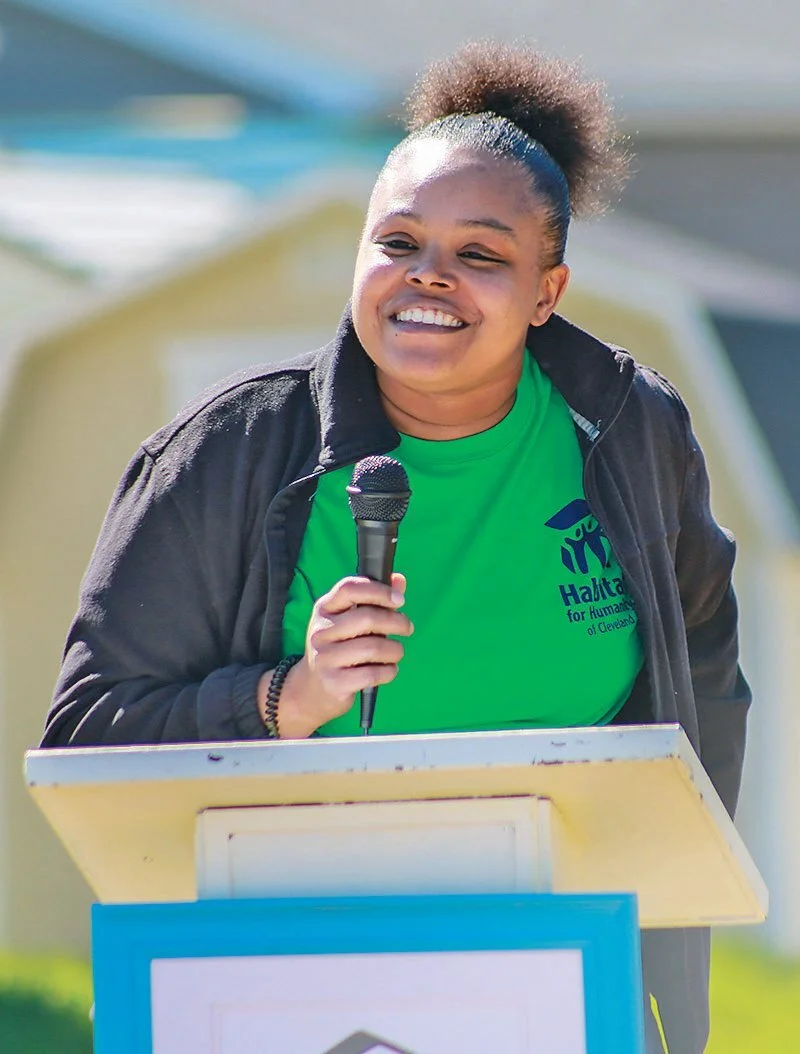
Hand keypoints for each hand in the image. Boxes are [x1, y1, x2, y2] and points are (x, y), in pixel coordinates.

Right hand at [258, 572, 412, 737]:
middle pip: (366, 618)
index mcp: (324, 609)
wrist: (311, 689)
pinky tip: (388, 669)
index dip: (378, 590)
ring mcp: (325, 658)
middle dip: (396, 621)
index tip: (399, 599)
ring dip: (395, 650)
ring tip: (396, 652)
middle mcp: (321, 632)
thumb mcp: (347, 621)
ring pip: (373, 648)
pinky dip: (389, 671)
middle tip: (407, 627)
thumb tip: (399, 580)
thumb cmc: (338, 649)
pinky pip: (373, 674)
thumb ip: (374, 600)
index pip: (349, 588)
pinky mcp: (334, 683)